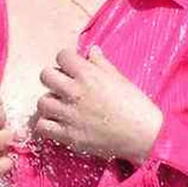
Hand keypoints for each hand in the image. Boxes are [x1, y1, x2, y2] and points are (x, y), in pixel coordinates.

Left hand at [34, 46, 161, 161]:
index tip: (71, 68)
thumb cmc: (136, 106)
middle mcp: (75, 92)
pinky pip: (42, 127)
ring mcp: (69, 115)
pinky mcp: (69, 136)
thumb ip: (101, 64)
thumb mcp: (120, 79)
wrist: (145, 136)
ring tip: (61, 107)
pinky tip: (57, 124)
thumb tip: (91, 50)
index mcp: (88, 74)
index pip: (62, 56)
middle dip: (53, 79)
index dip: (66, 61)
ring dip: (50, 103)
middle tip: (62, 87)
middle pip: (45, 76)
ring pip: (42, 102)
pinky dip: (47, 125)